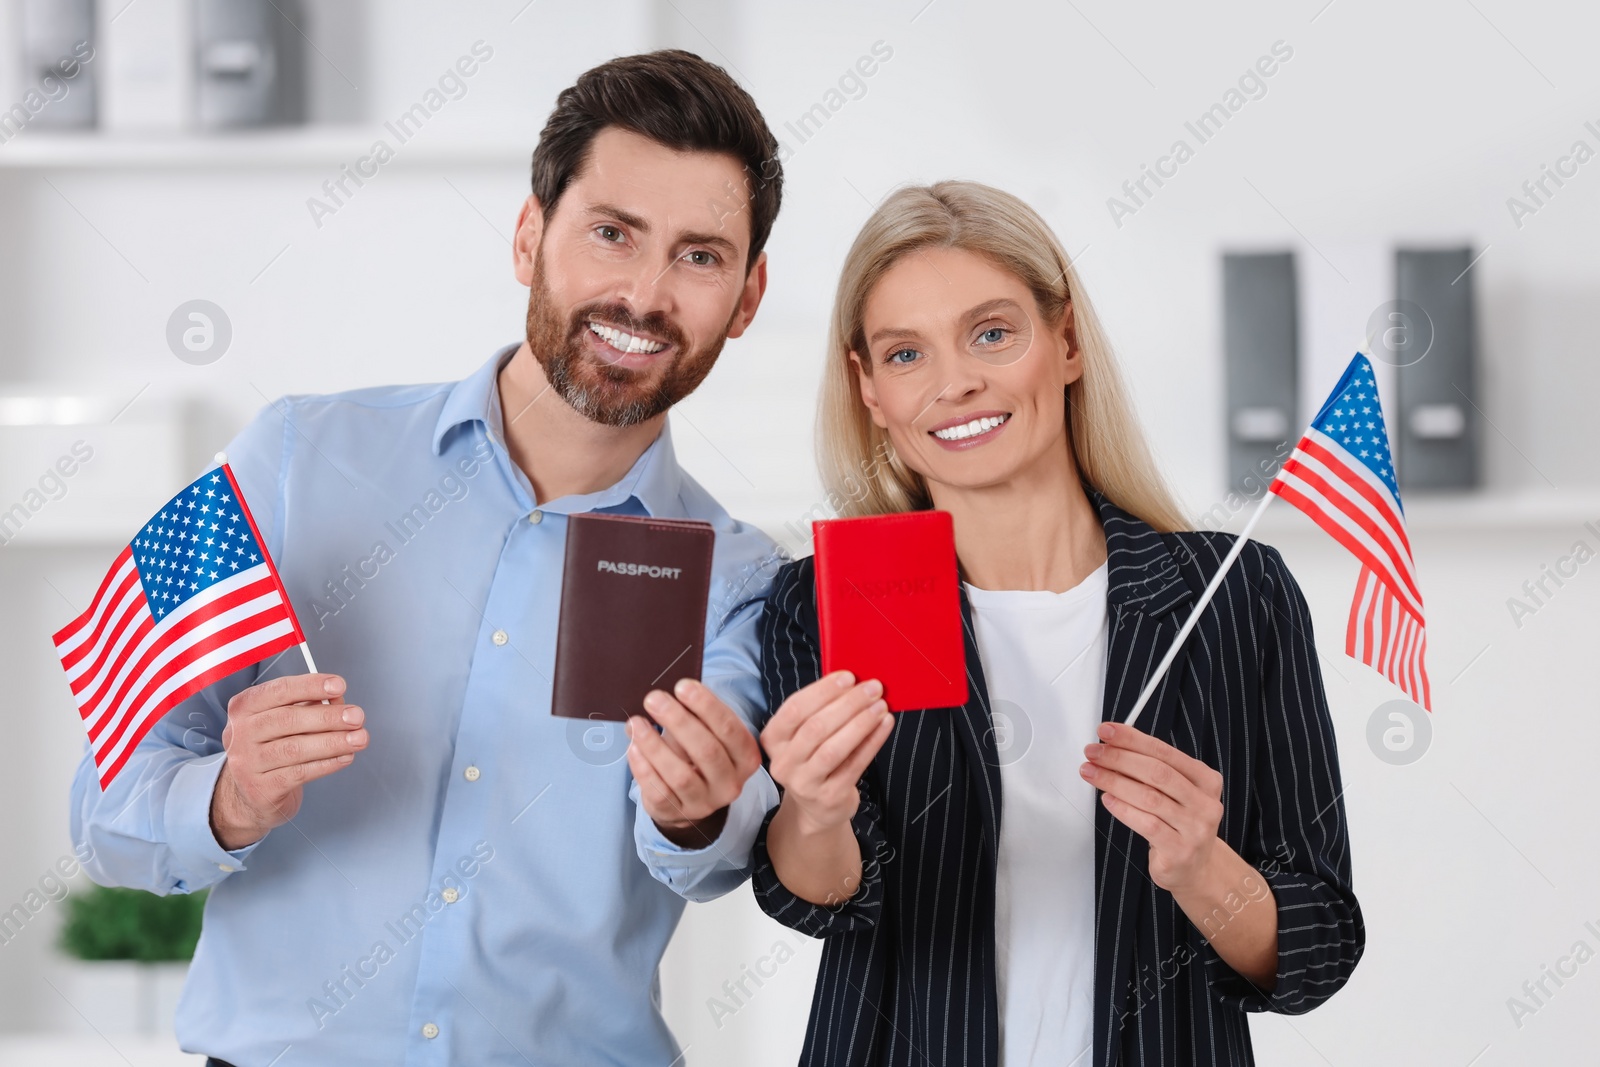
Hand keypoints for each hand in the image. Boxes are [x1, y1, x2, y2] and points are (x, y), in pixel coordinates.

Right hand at [210, 674, 366, 849]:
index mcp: (244, 707)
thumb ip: (310, 705)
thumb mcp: (285, 721)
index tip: (339, 685)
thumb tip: (339, 699)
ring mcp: (246, 763)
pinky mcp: (260, 789)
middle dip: (328, 717)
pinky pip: (299, 773)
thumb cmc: (274, 747)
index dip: (310, 686)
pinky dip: (327, 764)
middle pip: (287, 720)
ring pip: (295, 749)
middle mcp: (239, 733)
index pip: (278, 691)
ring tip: (359, 738)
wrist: (252, 795)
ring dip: (333, 742)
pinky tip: (345, 757)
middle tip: (357, 717)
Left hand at [626, 678, 762, 848]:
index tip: (682, 686)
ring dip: (655, 745)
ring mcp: (704, 803)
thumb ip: (692, 718)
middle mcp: (730, 784)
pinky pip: (659, 791)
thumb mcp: (706, 736)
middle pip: (706, 751)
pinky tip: (633, 748)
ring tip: (636, 723)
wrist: (690, 799)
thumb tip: (662, 697)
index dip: (707, 706)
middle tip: (654, 699)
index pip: (730, 730)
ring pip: (680, 775)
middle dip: (678, 721)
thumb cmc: (698, 756)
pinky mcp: (678, 813)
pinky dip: (643, 768)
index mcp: (745, 758)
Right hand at [761, 671, 892, 835]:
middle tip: (873, 688)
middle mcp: (783, 762)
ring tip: (881, 706)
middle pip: (816, 728)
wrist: (816, 808)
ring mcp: (804, 783)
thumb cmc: (813, 758)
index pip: (794, 709)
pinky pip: (854, 765)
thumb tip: (853, 682)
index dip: (822, 691)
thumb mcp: (804, 735)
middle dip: (848, 704)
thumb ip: (820, 710)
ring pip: (834, 748)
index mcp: (772, 739)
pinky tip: (885, 725)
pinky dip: (872, 742)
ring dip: (861, 723)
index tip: (849, 676)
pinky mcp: (829, 797)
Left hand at [1080, 721, 1225, 894]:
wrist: (1196, 869)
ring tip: (1092, 773)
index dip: (1133, 739)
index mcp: (1206, 780)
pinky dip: (1123, 809)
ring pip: (1149, 798)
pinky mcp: (1179, 852)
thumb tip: (1113, 745)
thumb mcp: (1176, 792)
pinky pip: (1147, 824)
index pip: (1165, 752)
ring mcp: (1195, 830)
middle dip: (1120, 758)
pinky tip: (1107, 799)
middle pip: (1157, 773)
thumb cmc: (1179, 823)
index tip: (1106, 731)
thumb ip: (1152, 769)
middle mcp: (1205, 803)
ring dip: (1114, 781)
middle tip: (1093, 753)